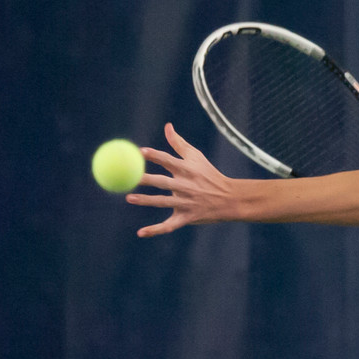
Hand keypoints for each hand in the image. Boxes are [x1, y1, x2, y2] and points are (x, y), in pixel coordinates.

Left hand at [128, 123, 236, 237]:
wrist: (229, 199)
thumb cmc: (209, 175)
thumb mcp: (197, 157)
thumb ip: (179, 143)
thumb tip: (167, 126)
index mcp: (188, 170)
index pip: (169, 161)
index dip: (155, 156)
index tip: (141, 152)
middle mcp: (186, 186)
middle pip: (163, 182)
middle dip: (146, 179)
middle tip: (129, 177)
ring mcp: (186, 203)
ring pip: (163, 202)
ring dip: (146, 201)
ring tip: (129, 198)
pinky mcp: (187, 217)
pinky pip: (169, 225)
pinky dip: (156, 230)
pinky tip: (141, 232)